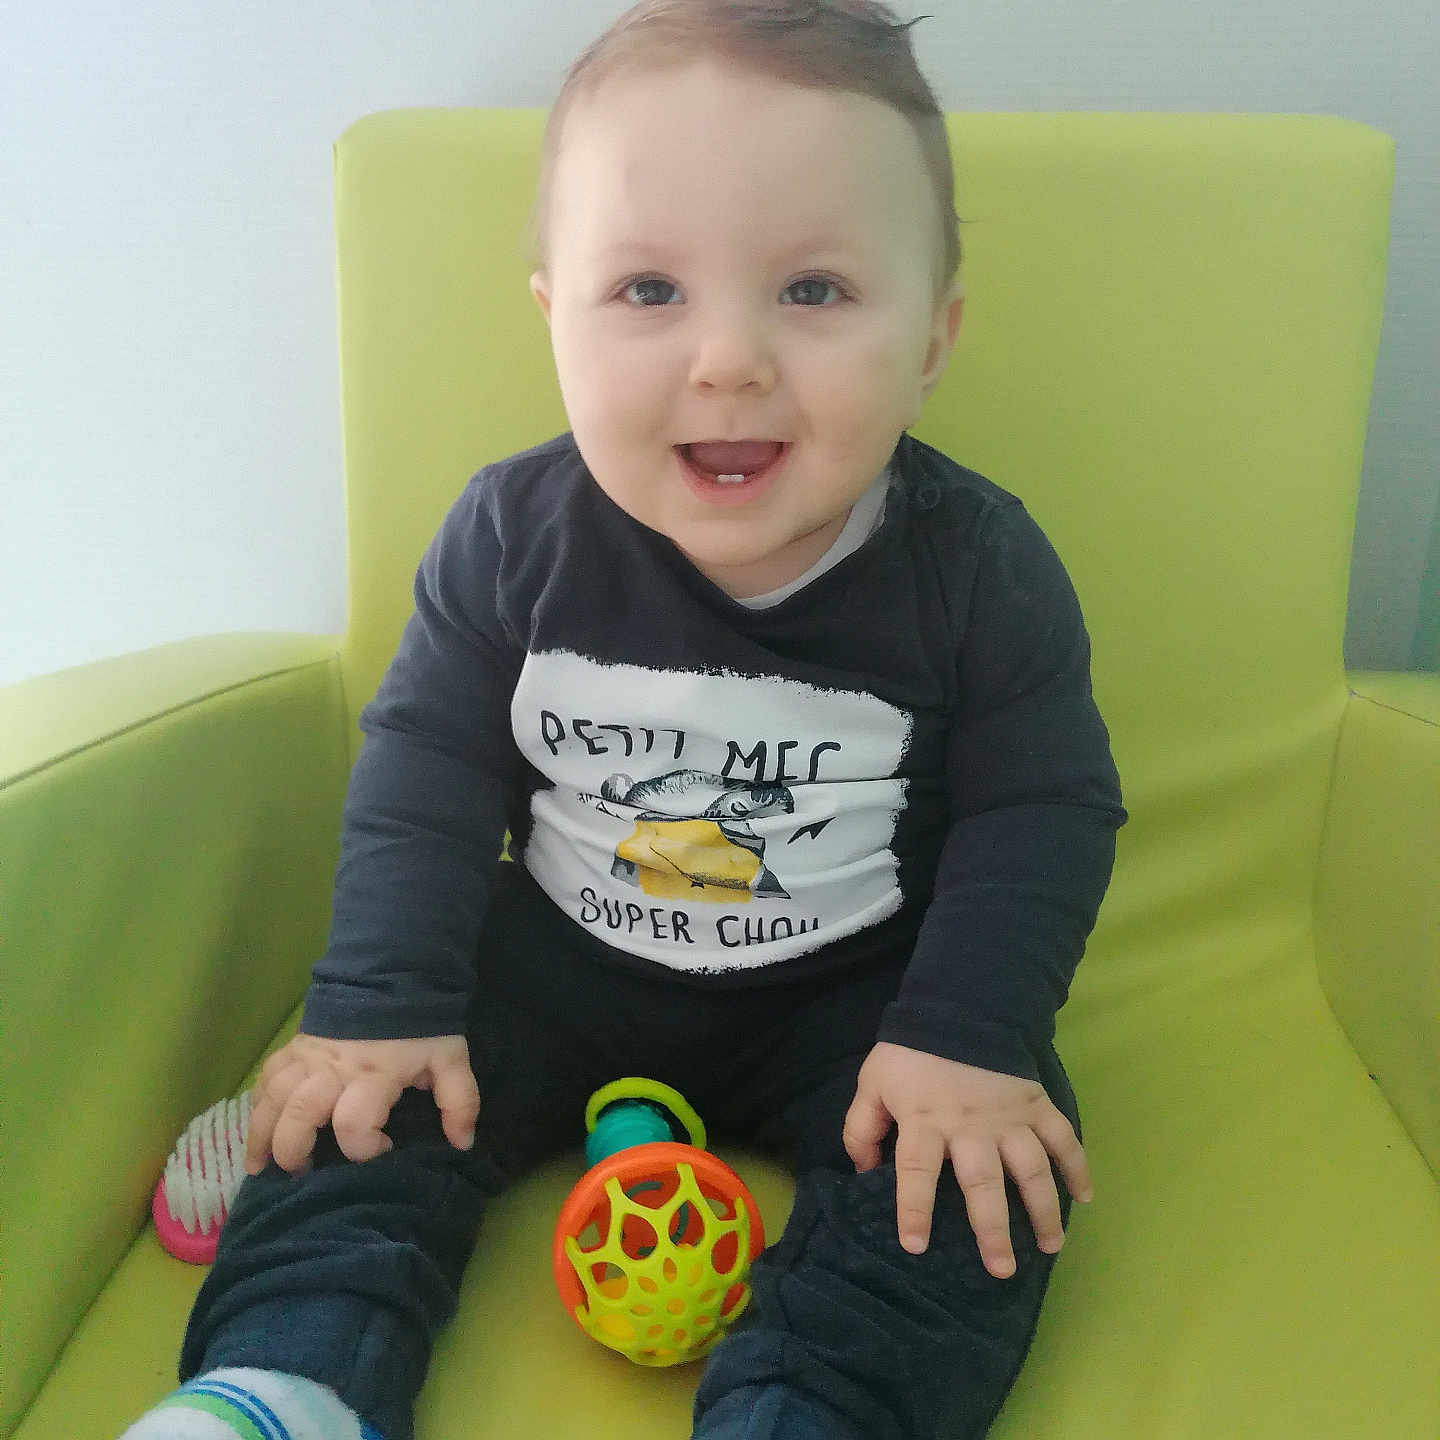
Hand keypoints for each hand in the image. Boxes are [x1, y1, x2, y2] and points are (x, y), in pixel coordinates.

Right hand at [243, 1032, 479, 1174]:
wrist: (393, 973)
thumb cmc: (422, 1024)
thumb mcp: (450, 1059)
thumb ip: (459, 1102)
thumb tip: (462, 1145)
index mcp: (374, 1074)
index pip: (354, 1123)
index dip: (364, 1149)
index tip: (383, 1149)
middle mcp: (333, 1069)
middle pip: (298, 1115)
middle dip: (293, 1152)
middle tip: (302, 1173)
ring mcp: (308, 1057)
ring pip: (271, 1099)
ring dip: (261, 1136)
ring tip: (260, 1168)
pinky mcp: (294, 1047)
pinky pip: (265, 1078)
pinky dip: (256, 1105)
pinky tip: (256, 1129)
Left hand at [842, 1041, 1091, 1277]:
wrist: (958, 1007)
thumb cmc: (911, 1053)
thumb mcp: (872, 1084)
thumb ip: (862, 1128)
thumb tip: (863, 1174)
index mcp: (925, 1120)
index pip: (917, 1172)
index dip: (914, 1210)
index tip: (916, 1246)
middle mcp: (969, 1126)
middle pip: (982, 1183)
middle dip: (992, 1230)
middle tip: (1001, 1270)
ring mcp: (1007, 1117)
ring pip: (1030, 1169)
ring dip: (1042, 1210)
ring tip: (1049, 1247)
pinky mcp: (1035, 1104)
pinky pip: (1062, 1138)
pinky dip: (1077, 1166)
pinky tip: (1085, 1198)